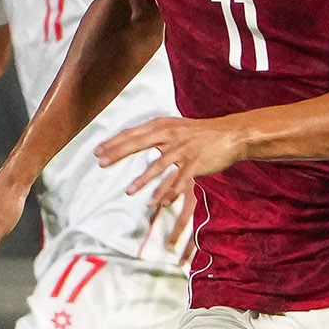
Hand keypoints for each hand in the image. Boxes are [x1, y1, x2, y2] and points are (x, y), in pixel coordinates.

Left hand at [94, 115, 249, 244]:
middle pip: (139, 144)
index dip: (115, 142)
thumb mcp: (175, 128)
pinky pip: (179, 181)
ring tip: (128, 191)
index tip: (98, 151)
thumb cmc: (200, 134)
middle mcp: (171, 135)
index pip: (134, 133)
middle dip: (118, 154)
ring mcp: (183, 150)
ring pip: (158, 166)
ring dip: (142, 180)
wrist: (230, 135)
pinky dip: (168, 193)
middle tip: (101, 164)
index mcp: (164, 126)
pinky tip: (157, 203)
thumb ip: (156, 134)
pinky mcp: (195, 163)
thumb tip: (133, 139)